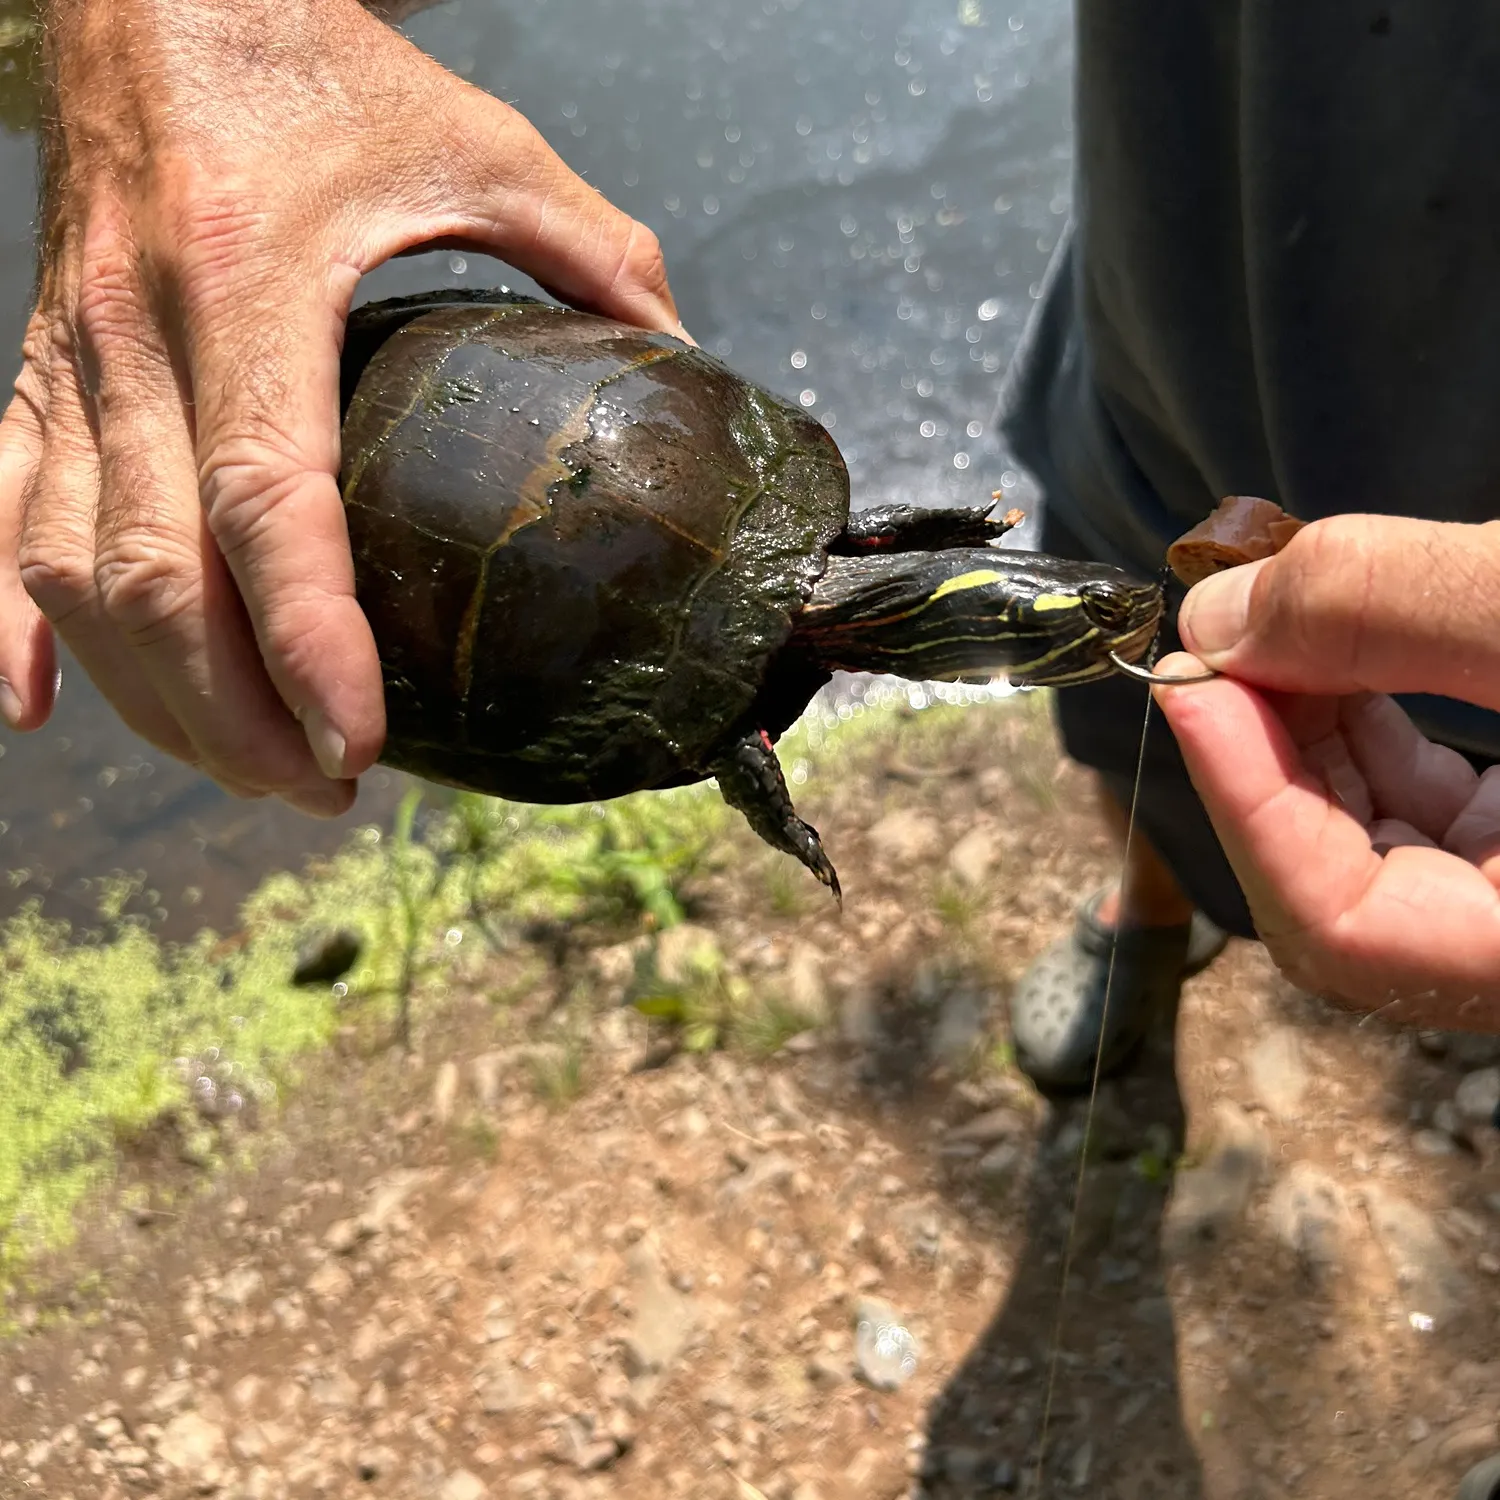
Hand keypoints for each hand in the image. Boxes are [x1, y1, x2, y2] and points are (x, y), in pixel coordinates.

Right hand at [1, 0, 684, 816]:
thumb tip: (688, 365)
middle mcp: (137, 335)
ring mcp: (66, 358)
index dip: (307, 640)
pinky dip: (8, 624)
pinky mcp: (31, 368)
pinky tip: (34, 709)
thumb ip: (597, 258)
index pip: (268, 503)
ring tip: (246, 767)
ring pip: (68, 573)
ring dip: (149, 696)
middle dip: (235, 712)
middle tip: (324, 791)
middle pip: (156, 577)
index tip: (358, 745)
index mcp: (252, 283)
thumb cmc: (320, 66)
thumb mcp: (485, 147)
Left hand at [1152, 513, 1499, 1025]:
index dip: (1243, 806)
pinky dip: (1356, 732)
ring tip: (1255, 627)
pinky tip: (1321, 653)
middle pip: (1334, 893)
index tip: (1186, 688)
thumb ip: (1396, 613)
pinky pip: (1415, 812)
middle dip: (1256, 762)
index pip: (1339, 930)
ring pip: (1367, 846)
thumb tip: (1219, 614)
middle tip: (1209, 644)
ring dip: (1295, 735)